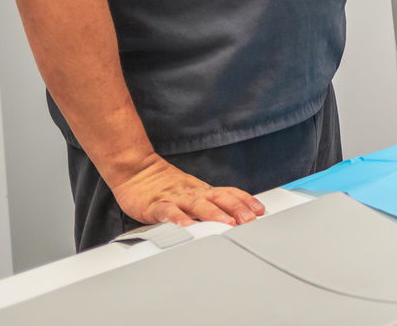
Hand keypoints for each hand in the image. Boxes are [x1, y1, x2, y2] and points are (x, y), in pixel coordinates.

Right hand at [109, 153, 265, 228]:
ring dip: (214, 214)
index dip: (245, 201)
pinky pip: (168, 212)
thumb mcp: (190, 192)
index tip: (260, 211)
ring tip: (226, 224)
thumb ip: (206, 203)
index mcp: (202, 190)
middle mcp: (192, 192)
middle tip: (250, 220)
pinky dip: (177, 218)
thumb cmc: (163, 185)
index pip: (228, 193)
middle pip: (219, 198)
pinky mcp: (155, 205)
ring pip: (197, 205)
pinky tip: (186, 227)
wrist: (135, 170)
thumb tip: (230, 216)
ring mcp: (175, 198)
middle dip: (236, 209)